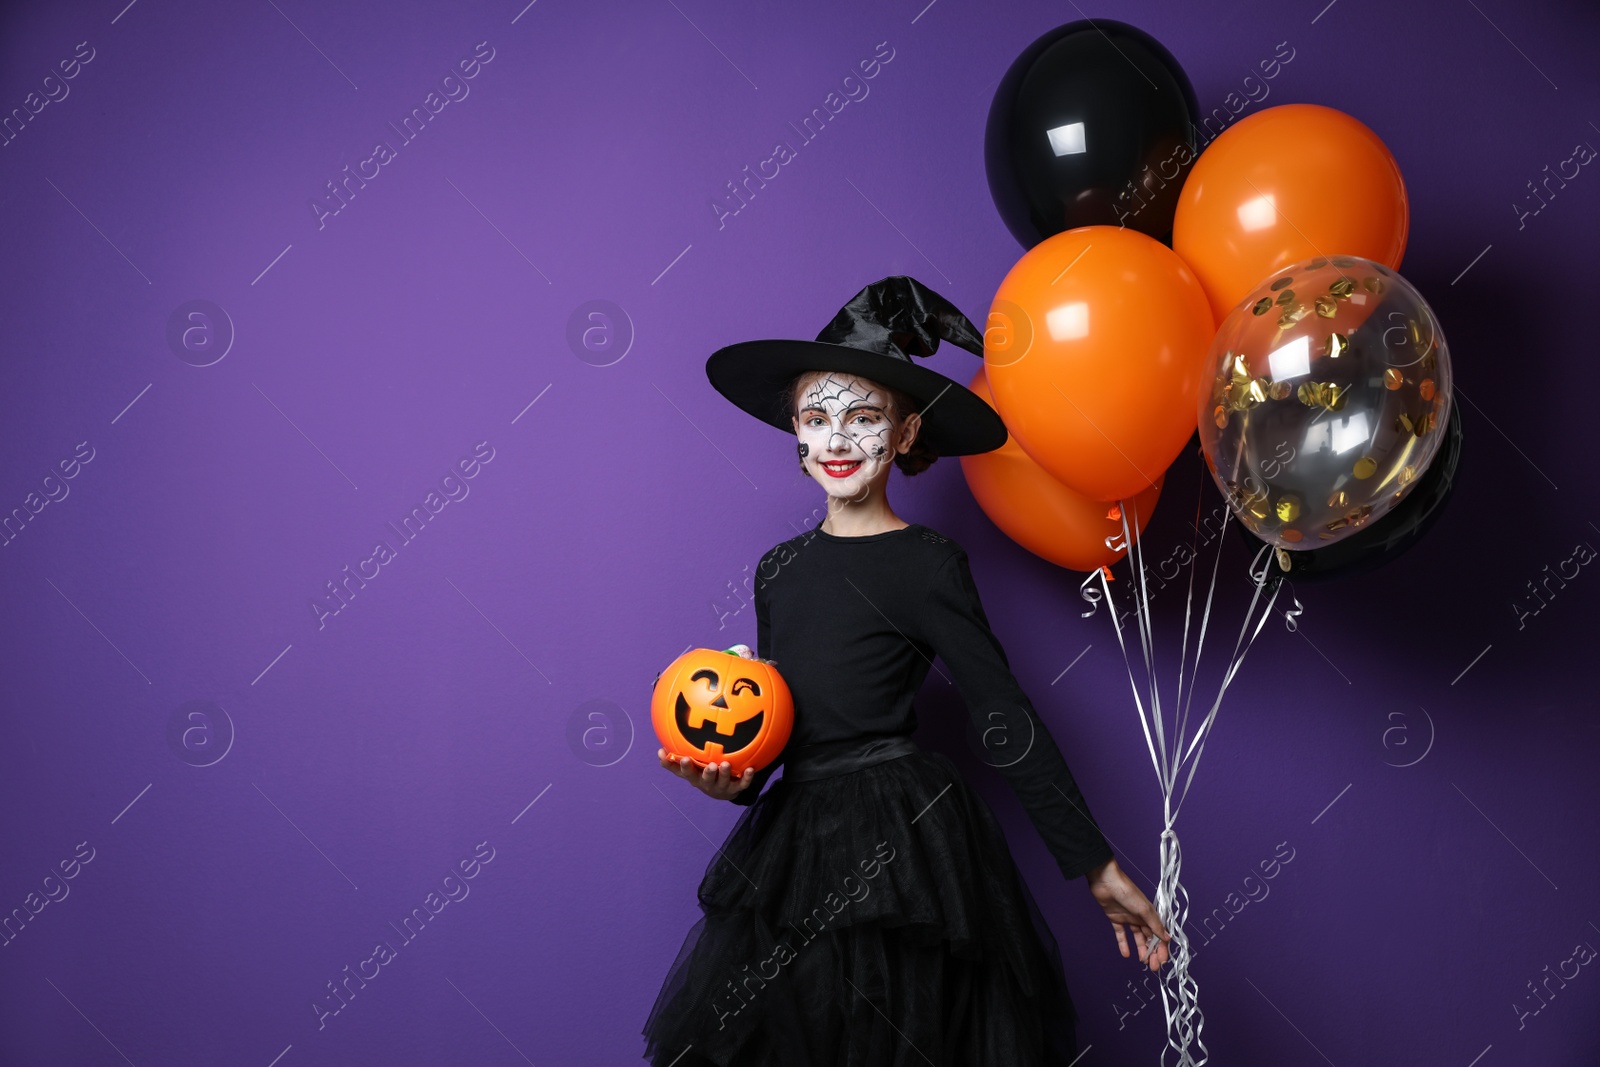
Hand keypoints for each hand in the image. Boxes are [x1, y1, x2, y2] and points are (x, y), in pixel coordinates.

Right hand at [658, 748, 755, 800]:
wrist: (722, 790)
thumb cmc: (701, 773)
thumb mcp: (688, 768)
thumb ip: (673, 761)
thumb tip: (659, 750)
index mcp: (695, 778)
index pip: (687, 774)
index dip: (684, 768)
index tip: (684, 759)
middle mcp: (707, 784)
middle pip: (706, 780)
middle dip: (707, 773)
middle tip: (710, 766)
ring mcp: (722, 787)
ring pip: (723, 782)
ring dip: (725, 774)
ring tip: (726, 764)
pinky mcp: (736, 788)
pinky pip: (742, 784)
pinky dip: (746, 778)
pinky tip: (750, 769)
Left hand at [1086, 857, 1170, 971]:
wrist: (1105, 881)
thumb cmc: (1127, 891)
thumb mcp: (1144, 909)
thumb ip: (1154, 925)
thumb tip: (1167, 938)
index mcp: (1150, 914)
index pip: (1159, 934)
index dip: (1162, 948)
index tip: (1162, 961)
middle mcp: (1141, 917)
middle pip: (1150, 938)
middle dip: (1153, 952)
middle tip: (1153, 967)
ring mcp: (1128, 918)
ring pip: (1138, 938)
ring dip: (1141, 950)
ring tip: (1142, 962)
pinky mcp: (1115, 919)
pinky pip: (1121, 934)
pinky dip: (1124, 944)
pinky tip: (1126, 954)